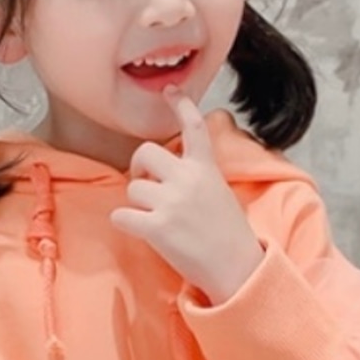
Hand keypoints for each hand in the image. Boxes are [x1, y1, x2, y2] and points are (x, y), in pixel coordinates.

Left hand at [110, 88, 263, 303]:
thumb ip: (198, 177)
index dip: (180, 105)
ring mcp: (172, 203)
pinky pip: (121, 215)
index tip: (169, 91)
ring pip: (132, 188)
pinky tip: (139, 231)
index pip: (194, 127)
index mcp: (206, 168)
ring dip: (135, 203)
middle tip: (145, 184)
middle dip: (138, 168)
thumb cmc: (229, 236)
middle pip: (144, 153)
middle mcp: (188, 179)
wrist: (238, 269)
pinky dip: (125, 223)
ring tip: (154, 218)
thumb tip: (170, 172)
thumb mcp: (220, 193)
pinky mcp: (157, 228)